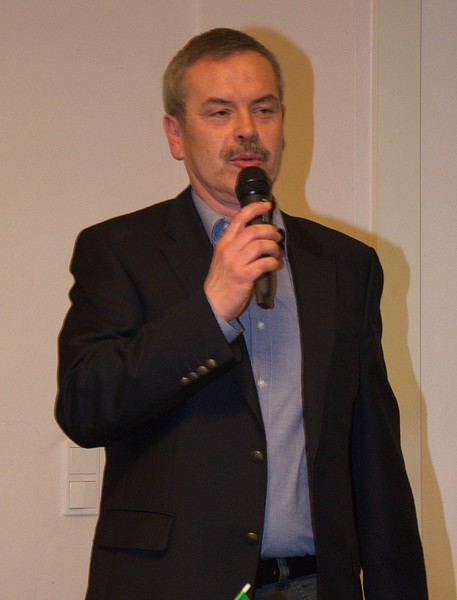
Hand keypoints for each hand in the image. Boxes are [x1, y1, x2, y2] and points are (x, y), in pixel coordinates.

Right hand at [204, 202, 283, 320]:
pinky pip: (264, 263)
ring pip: (260, 245)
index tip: (266, 205)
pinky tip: (275, 265)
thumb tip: (257, 235)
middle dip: (270, 231)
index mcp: (224, 243)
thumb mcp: (224, 258)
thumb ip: (236, 245)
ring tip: (277, 252)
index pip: (239, 219)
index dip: (254, 209)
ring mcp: (235, 263)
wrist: (213, 303)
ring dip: (273, 247)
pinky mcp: (243, 276)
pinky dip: (273, 262)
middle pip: (254, 230)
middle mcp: (228, 250)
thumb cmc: (222, 281)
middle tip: (277, 237)